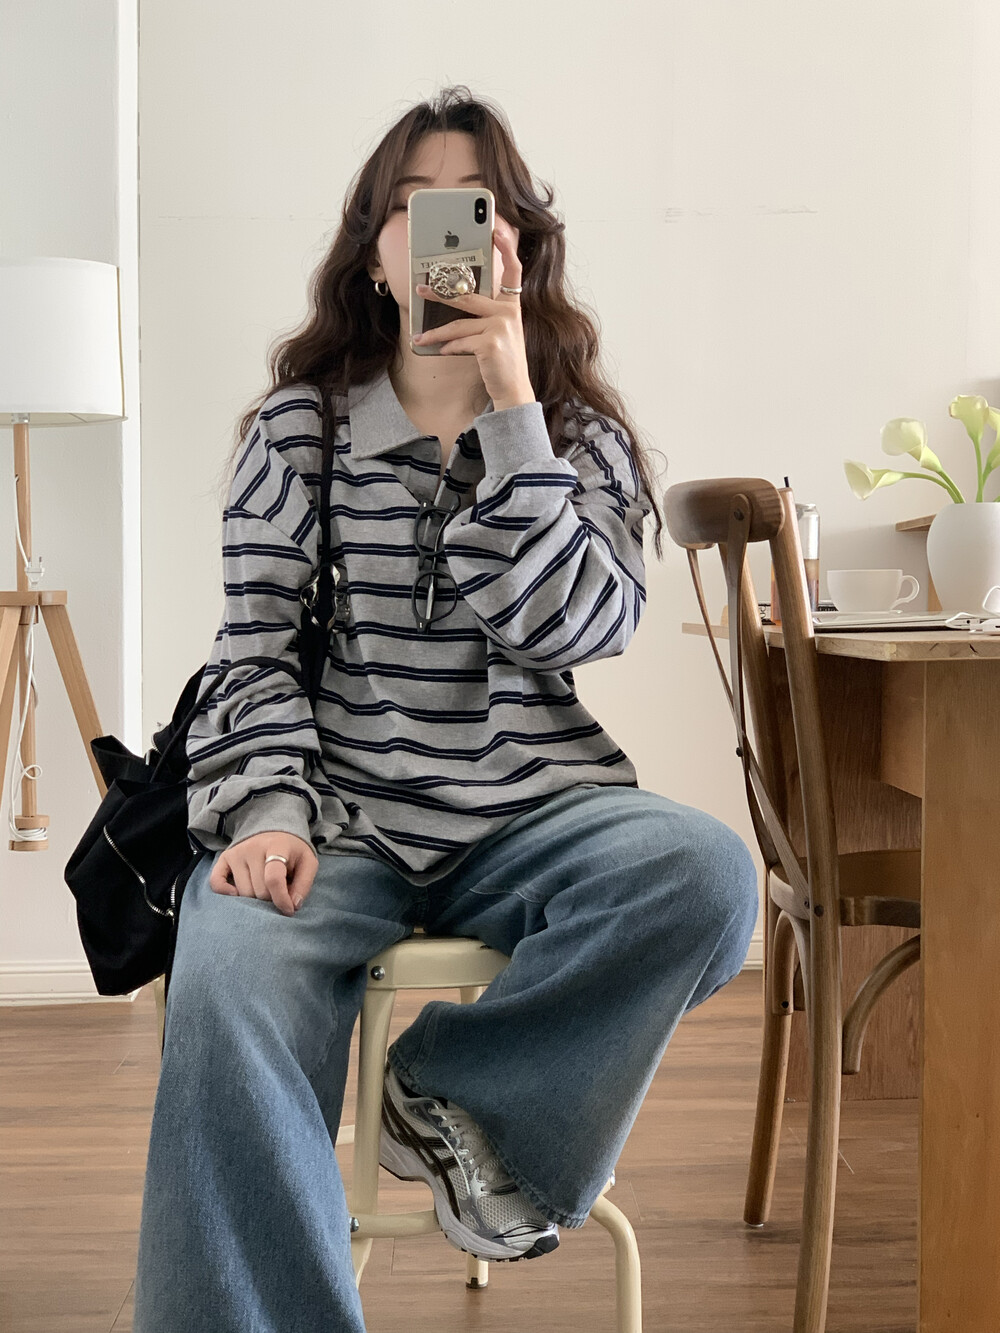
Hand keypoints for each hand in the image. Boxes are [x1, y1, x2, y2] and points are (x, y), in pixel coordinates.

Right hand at [209, 831, 317, 915]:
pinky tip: (238, 893)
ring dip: (254, 898)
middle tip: (277, 892)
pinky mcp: (224, 858)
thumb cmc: (292, 852)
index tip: (288, 910)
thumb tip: (293, 905)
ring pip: (242, 892)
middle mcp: (252, 848)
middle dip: (270, 899)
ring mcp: (236, 852)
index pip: (273, 878)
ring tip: (264, 887)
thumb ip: (304, 884)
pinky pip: (216, 882)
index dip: (281, 899)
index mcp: (277, 845)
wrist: (274, 831)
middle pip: (258, 890)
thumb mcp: (308, 863)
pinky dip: (225, 893)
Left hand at [411, 224, 534, 410]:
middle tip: (420, 289)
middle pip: (468, 297)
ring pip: (458, 324)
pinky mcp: (491, 343)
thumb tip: (451, 304)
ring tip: (420, 335)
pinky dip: (449, 348)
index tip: (497, 228)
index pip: (513, 270)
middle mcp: (509, 313)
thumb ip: (481, 317)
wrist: (513, 390)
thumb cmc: (501, 361)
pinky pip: (460, 341)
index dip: (507, 247)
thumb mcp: (497, 334)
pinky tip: (442, 351)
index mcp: (512, 306)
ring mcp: (501, 327)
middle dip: (440, 294)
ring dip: (436, 332)